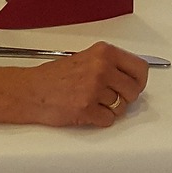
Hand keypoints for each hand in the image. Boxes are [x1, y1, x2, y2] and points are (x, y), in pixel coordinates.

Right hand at [26, 42, 148, 127]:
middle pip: (134, 90)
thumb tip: (132, 77)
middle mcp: (101, 68)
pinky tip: (88, 112)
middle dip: (125, 98)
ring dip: (110, 109)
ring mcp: (94, 88)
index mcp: (104, 52)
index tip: (134, 85)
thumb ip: (109, 65)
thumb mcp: (86, 58)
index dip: (139, 81)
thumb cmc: (53, 76)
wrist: (31, 91)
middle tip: (112, 97)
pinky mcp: (87, 109)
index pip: (140, 68)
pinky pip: (108, 120)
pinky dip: (100, 120)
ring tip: (94, 102)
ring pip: (122, 107)